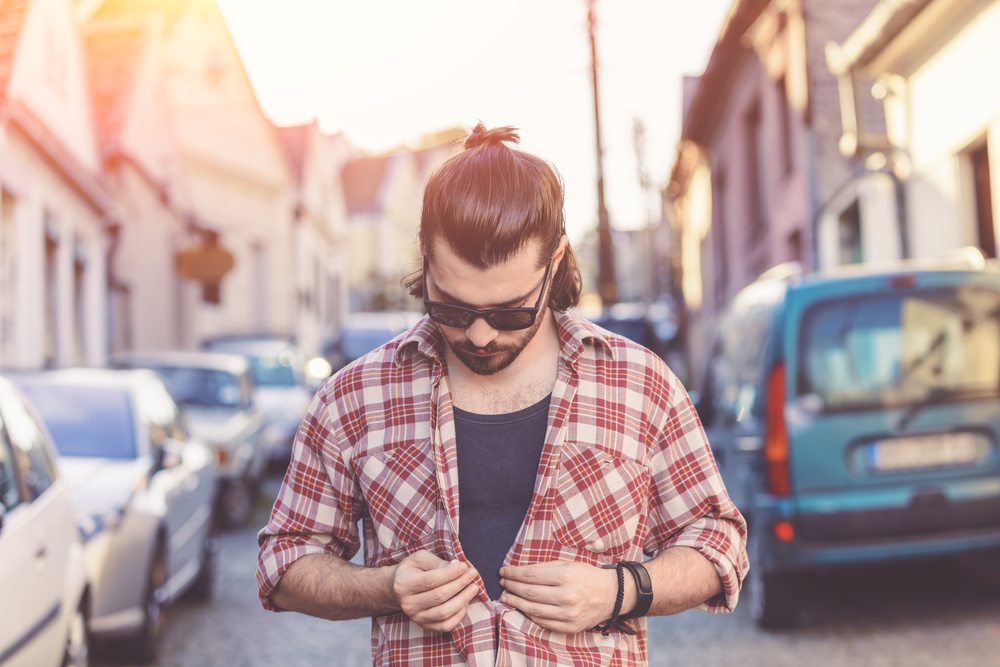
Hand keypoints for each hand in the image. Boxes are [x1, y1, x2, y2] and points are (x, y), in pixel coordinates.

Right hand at [392, 550, 479, 632]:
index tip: (464, 566)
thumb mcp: (420, 558)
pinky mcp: (425, 626)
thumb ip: (437, 562)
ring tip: (473, 587)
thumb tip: (457, 567)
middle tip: (473, 573)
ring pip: (444, 612)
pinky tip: (465, 602)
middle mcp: (407, 604)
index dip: (450, 574)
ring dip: (463, 599)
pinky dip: (459, 615)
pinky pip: (446, 626)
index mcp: (403, 584)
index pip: (431, 580)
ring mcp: (416, 617)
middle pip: (439, 596)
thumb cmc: (412, 570)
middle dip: (460, 584)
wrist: (398, 589)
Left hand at [499, 561, 619, 633]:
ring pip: (533, 609)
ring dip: (516, 602)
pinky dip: (529, 615)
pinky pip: (543, 622)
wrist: (611, 595)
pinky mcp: (570, 627)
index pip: (530, 575)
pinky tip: (522, 608)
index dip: (513, 574)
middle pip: (529, 592)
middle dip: (511, 587)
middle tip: (503, 583)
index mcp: (566, 575)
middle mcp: (567, 595)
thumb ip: (544, 568)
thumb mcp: (568, 564)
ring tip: (506, 597)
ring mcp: (569, 614)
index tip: (503, 571)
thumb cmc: (586, 576)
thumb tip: (518, 571)